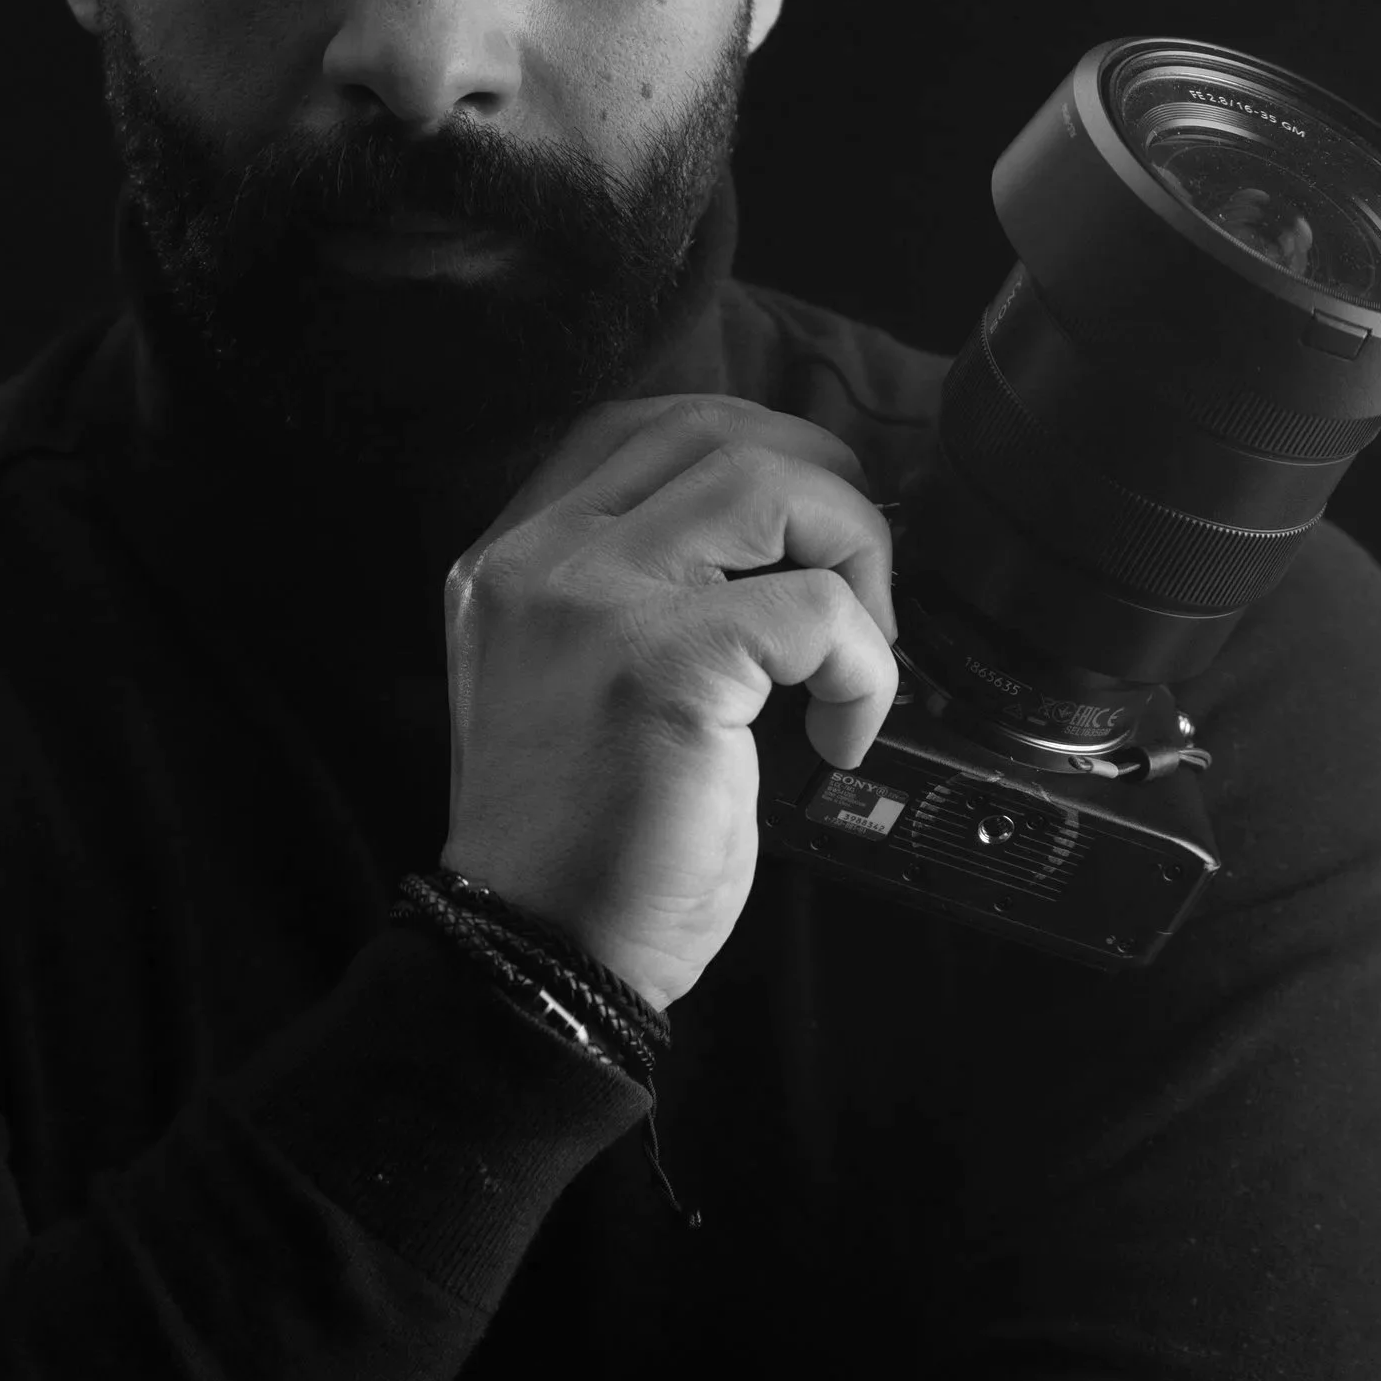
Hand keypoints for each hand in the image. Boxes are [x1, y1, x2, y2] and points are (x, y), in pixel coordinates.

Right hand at [441, 391, 897, 1012]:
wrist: (539, 954)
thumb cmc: (580, 838)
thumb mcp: (578, 678)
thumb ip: (636, 592)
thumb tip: (782, 533)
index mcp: (512, 556)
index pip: (643, 425)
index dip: (750, 454)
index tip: (798, 537)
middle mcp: (539, 557)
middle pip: (717, 429)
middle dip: (819, 487)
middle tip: (854, 586)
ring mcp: (596, 600)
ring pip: (772, 482)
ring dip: (855, 556)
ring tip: (855, 656)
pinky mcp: (666, 663)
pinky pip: (818, 609)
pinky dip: (867, 666)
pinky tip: (843, 734)